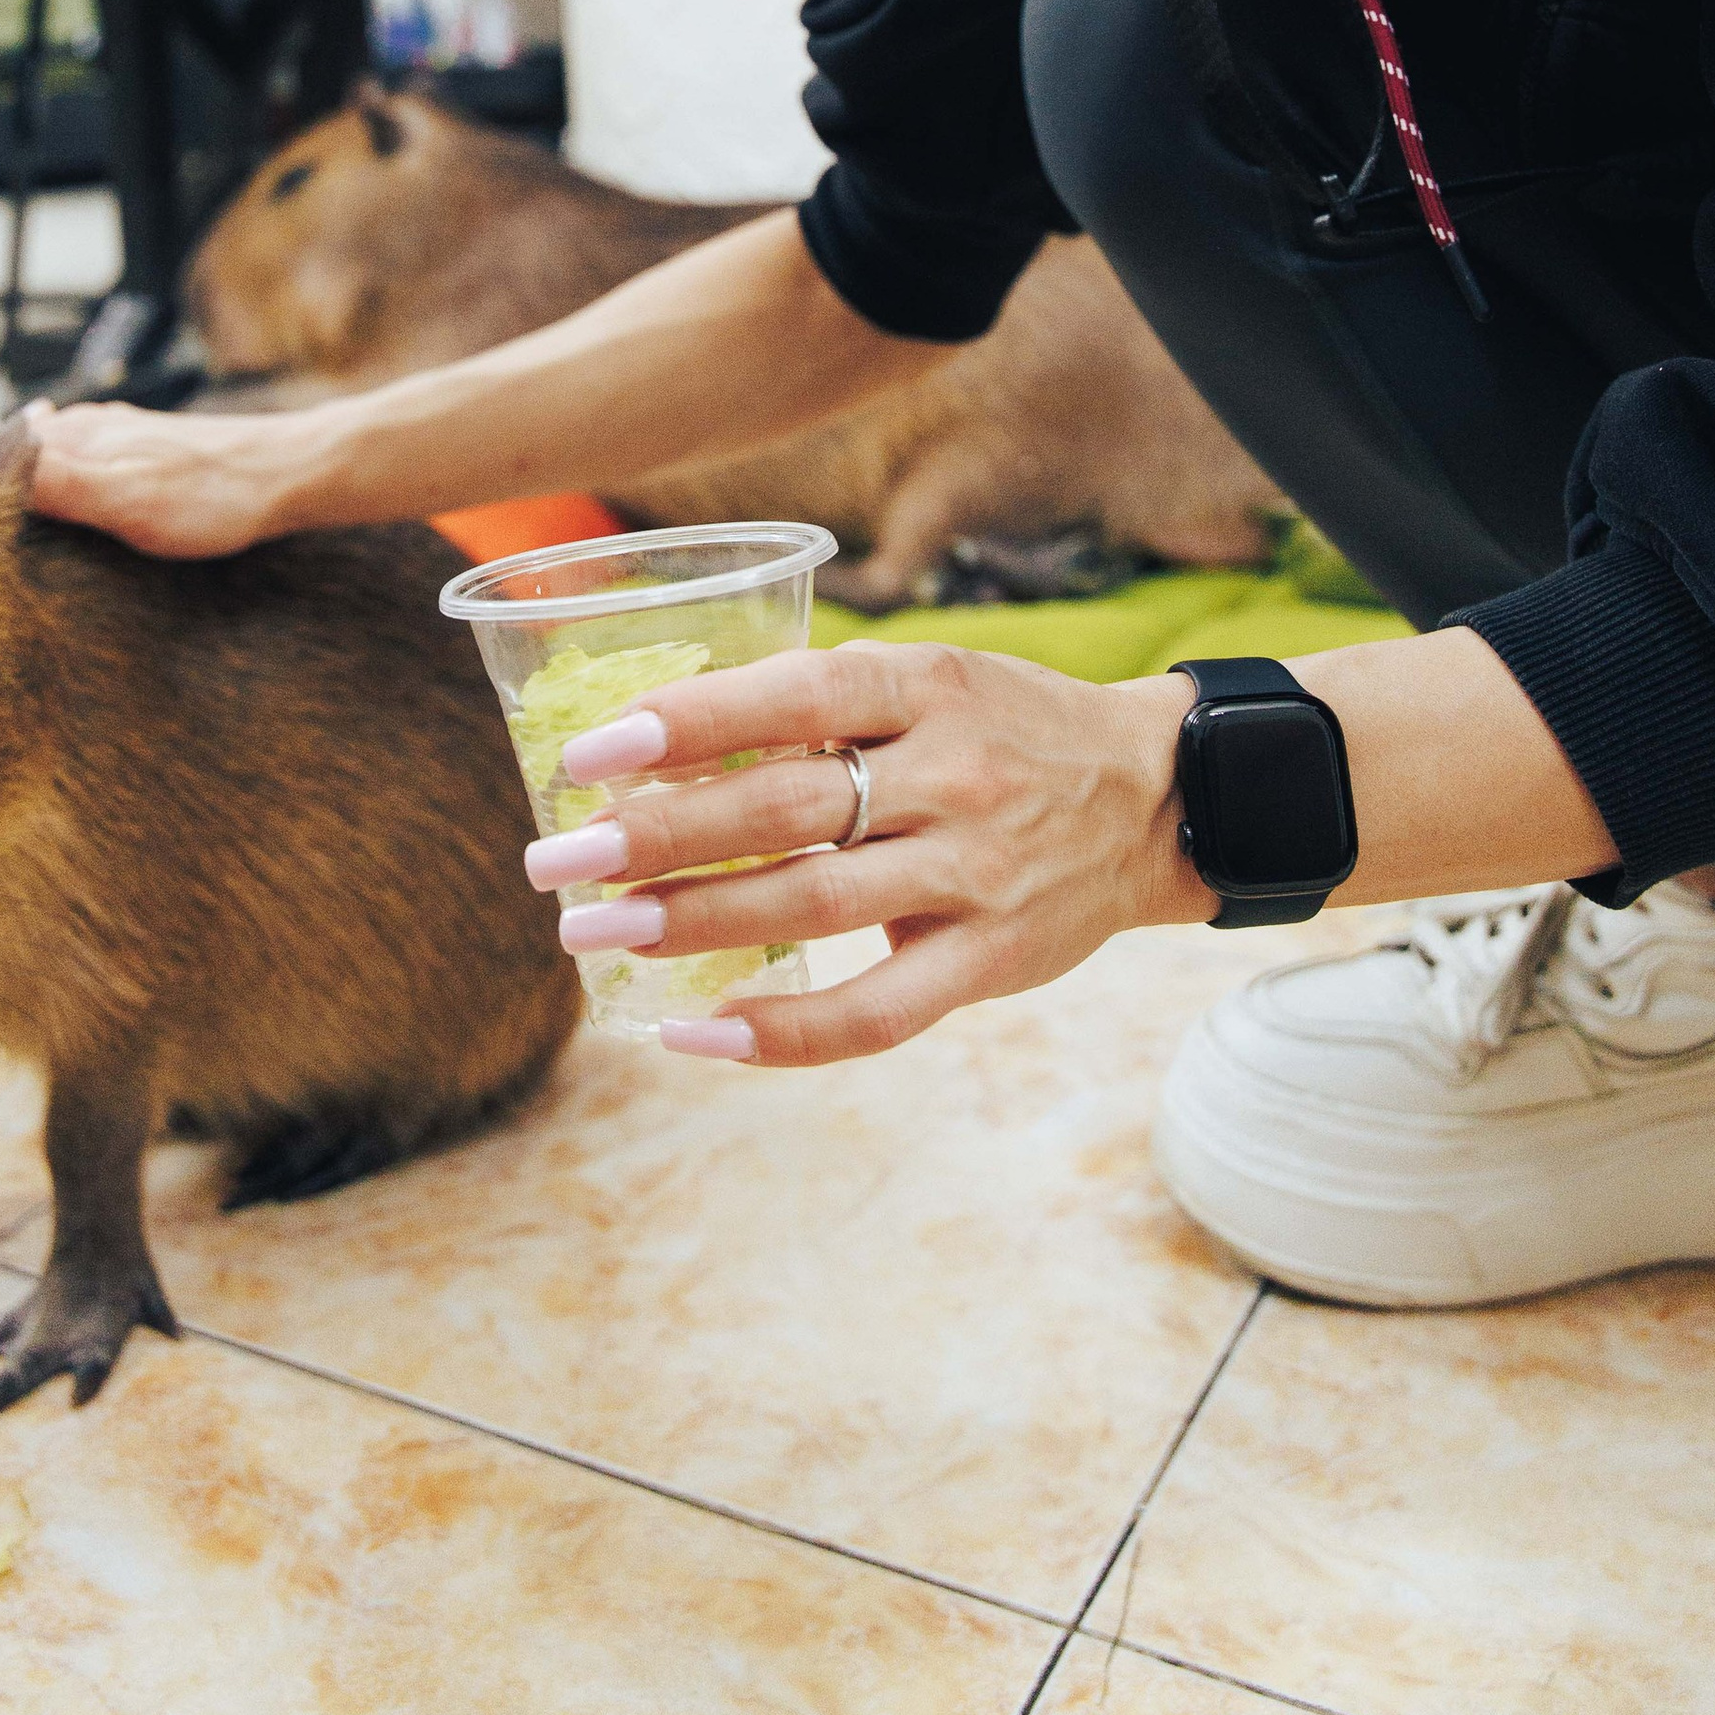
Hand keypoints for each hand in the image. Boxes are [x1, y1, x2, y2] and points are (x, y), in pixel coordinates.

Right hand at [0, 399, 315, 559]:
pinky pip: (71, 460)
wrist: (292, 474)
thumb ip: (45, 476)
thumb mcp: (122, 496)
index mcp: (68, 437)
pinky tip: (50, 488)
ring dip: (0, 474)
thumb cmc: (212, 493)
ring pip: (33, 452)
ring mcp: (112, 438)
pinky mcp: (138, 454)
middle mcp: (82, 428)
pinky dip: (45, 476)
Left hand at [524, 641, 1208, 1065]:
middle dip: (656, 836)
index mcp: (928, 687)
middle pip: (786, 808)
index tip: (589, 754)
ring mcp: (975, 874)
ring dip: (689, 923)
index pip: (796, 694)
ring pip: (812, 904)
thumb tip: (654, 746)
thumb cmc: (1005, 729)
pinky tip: (696, 1032)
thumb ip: (817, 708)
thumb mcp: (928, 682)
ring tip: (594, 933)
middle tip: (556, 859)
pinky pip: (875, 1013)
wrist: (1157, 798)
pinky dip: (780, 1031)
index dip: (688, 723)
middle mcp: (954, 775)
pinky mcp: (991, 960)